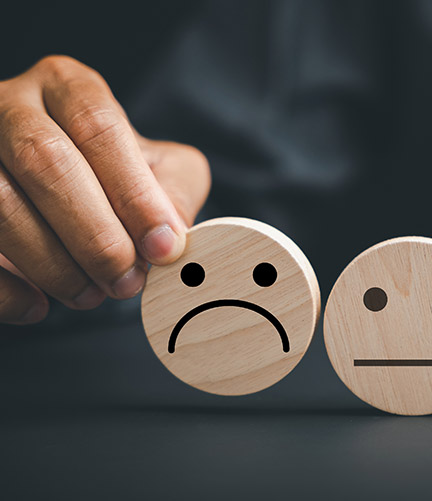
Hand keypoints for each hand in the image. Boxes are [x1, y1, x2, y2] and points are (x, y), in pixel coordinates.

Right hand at [0, 56, 210, 324]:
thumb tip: (169, 237)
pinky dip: (3, 287)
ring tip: (90, 295)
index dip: (134, 192)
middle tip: (126, 280)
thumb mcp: (161, 168)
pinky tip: (37, 305)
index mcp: (67, 86)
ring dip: (51, 263)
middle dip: (93, 234)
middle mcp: (10, 106)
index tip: (162, 246)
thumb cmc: (114, 174)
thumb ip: (174, 193)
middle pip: (44, 160)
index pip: (99, 126)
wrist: (59, 189)